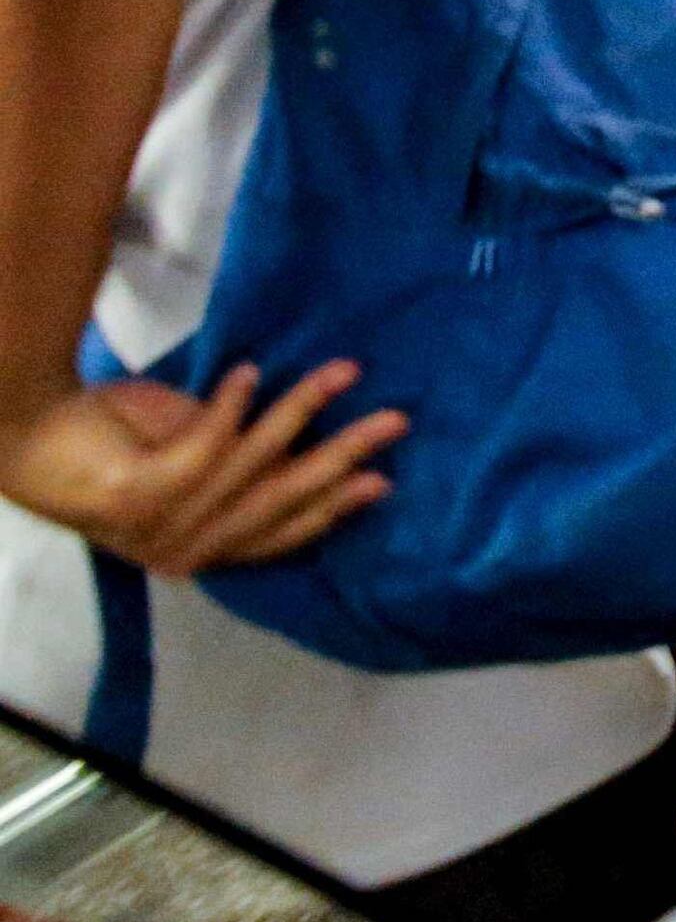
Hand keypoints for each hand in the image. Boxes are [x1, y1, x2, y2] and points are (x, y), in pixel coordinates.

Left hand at [0, 362, 404, 576]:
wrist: (27, 434)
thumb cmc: (106, 441)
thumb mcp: (190, 453)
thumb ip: (238, 459)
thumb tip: (307, 433)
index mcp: (196, 550)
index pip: (279, 535)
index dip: (333, 508)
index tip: (382, 480)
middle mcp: (182, 549)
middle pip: (280, 502)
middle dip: (343, 458)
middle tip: (393, 423)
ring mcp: (159, 527)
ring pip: (253, 466)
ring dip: (301, 411)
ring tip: (341, 371)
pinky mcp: (141, 495)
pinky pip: (206, 445)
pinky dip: (230, 405)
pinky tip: (247, 372)